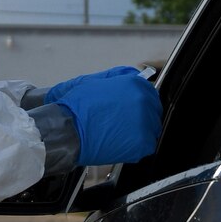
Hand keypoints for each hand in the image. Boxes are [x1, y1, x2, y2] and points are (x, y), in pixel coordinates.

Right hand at [45, 65, 160, 168]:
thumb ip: (117, 76)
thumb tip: (132, 73)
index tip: (133, 110)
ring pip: (151, 129)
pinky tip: (122, 145)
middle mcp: (144, 101)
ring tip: (121, 136)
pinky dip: (136, 148)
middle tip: (125, 125)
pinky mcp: (142, 143)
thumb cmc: (76, 107)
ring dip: (140, 133)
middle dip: (142, 118)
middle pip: (153, 111)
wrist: (68, 129)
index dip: (141, 103)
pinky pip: (147, 146)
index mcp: (135, 84)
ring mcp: (145, 123)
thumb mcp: (94, 81)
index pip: (150, 93)